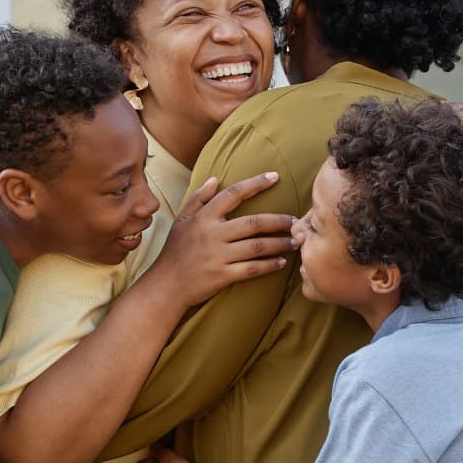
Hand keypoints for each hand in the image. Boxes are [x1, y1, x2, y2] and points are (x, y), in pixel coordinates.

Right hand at [154, 172, 294, 310]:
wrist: (166, 286)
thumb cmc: (175, 252)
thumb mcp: (181, 220)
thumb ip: (198, 198)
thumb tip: (216, 179)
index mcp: (204, 217)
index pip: (233, 194)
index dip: (256, 184)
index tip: (275, 177)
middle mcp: (212, 234)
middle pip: (253, 223)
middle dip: (278, 221)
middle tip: (296, 221)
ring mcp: (218, 256)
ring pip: (257, 247)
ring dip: (279, 244)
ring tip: (295, 242)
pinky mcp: (222, 276)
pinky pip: (252, 269)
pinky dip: (269, 265)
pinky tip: (282, 262)